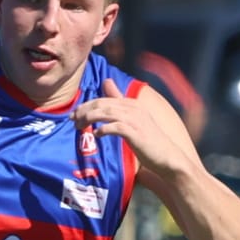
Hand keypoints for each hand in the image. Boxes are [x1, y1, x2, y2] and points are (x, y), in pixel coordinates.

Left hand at [74, 79, 196, 181]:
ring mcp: (135, 120)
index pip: (103, 99)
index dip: (86, 105)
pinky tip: (96, 135)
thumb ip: (119, 101)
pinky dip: (103, 129)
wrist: (167, 157)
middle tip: (72, 120)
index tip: (74, 114)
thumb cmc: (148, 140)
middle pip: (102, 104)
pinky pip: (115, 127)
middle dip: (83, 111)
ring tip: (79, 127)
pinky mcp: (135, 132)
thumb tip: (106, 82)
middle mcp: (133, 108)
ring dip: (89, 119)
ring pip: (106, 113)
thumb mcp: (133, 118)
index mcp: (132, 104)